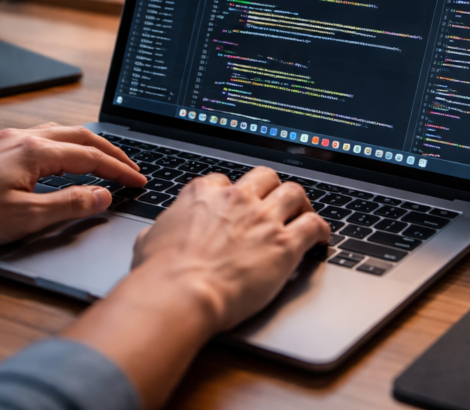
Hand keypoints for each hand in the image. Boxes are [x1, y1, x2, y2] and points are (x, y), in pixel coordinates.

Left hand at [0, 124, 146, 253]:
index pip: (91, 157)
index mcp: (35, 152)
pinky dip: (63, 146)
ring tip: (103, 160)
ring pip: (58, 133)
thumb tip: (101, 195)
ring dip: (86, 145)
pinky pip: (39, 137)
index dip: (119, 170)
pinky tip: (59, 159)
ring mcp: (6, 139)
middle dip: (110, 151)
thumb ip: (69, 204)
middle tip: (130, 167)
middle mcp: (22, 138)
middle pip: (79, 136)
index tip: (138, 181)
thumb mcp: (25, 218)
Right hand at [130, 167, 330, 331]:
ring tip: (302, 213)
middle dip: (270, 188)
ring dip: (299, 202)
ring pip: (293, 192)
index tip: (236, 205)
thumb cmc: (161, 273)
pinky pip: (313, 224)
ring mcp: (262, 219)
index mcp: (202, 194)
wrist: (181, 293)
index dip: (232, 193)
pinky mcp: (284, 244)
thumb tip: (155, 234)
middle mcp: (236, 199)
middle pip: (265, 177)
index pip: (224, 181)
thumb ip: (159, 230)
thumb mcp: (149, 240)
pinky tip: (320, 236)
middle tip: (274, 202)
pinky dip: (320, 228)